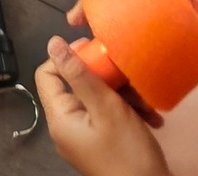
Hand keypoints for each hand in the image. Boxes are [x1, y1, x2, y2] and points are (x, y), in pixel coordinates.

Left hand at [36, 38, 169, 175]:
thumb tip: (53, 43)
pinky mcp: (103, 142)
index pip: (47, 74)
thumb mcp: (106, 108)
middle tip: (129, 79)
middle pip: (77, 85)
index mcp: (60, 119)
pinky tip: (150, 118)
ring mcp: (85, 136)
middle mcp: (68, 127)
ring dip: (124, 96)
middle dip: (107, 80)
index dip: (67, 57)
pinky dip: (128, 112)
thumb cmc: (128, 153)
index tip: (94, 50)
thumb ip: (79, 73)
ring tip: (146, 105)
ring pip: (98, 99)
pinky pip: (109, 116)